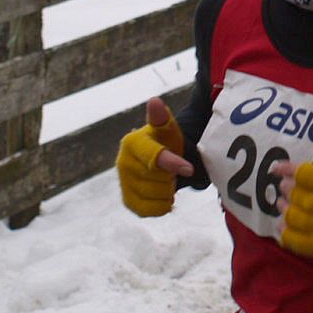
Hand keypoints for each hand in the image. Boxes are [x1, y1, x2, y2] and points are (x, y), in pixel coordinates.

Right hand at [115, 98, 194, 217]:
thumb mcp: (168, 129)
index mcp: (132, 143)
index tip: (189, 169)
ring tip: (168, 180)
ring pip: (156, 197)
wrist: (161, 160)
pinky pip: (149, 211)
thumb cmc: (166, 141)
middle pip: (158, 181)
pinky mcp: (127, 201)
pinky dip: (162, 206)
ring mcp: (123, 183)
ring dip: (169, 192)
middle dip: (172, 177)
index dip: (174, 165)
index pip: (155, 158)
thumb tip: (154, 101)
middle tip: (172, 170)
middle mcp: (122, 163)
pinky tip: (164, 195)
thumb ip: (162, 118)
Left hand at [273, 133, 312, 263]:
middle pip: (297, 195)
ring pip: (293, 217)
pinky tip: (282, 227)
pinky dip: (285, 233)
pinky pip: (295, 241)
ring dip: (285, 208)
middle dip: (288, 189)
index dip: (289, 169)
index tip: (278, 168)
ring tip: (283, 204)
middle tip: (284, 186)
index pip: (305, 174)